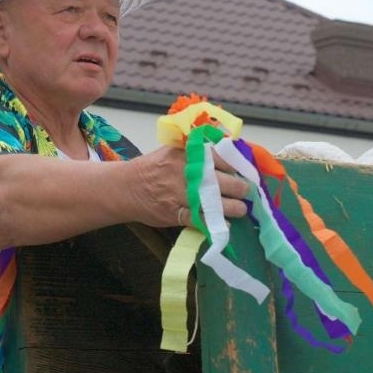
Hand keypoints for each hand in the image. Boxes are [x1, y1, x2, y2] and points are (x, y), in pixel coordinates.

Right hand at [126, 146, 248, 228]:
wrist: (126, 187)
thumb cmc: (153, 167)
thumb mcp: (173, 150)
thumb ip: (196, 151)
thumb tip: (226, 150)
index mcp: (185, 154)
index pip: (218, 157)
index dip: (234, 166)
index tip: (243, 171)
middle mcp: (183, 172)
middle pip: (219, 180)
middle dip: (238, 187)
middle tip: (246, 191)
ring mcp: (179, 194)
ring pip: (212, 201)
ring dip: (232, 207)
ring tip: (242, 209)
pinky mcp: (174, 213)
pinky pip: (199, 219)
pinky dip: (214, 222)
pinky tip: (224, 223)